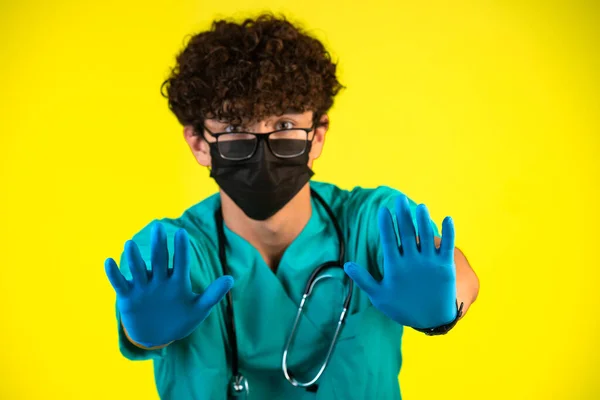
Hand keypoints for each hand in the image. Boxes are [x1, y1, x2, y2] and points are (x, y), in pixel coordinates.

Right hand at [105, 222, 233, 347]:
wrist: (158, 337)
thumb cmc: (180, 320)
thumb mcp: (198, 309)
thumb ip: (212, 294)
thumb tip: (231, 278)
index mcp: (177, 281)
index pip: (180, 262)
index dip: (180, 249)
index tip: (182, 233)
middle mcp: (160, 280)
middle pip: (159, 260)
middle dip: (159, 245)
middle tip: (158, 227)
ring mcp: (143, 287)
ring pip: (138, 269)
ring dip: (134, 258)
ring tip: (129, 244)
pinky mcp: (128, 297)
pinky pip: (119, 283)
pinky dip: (114, 274)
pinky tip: (108, 261)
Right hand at [344, 195, 457, 328]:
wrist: (431, 320)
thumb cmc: (402, 308)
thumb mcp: (379, 296)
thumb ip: (364, 279)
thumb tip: (347, 264)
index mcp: (395, 267)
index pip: (389, 239)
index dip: (386, 223)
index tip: (383, 210)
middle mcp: (412, 262)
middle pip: (407, 232)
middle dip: (403, 214)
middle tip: (400, 199)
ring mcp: (430, 263)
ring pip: (426, 235)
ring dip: (423, 219)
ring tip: (420, 207)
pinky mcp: (446, 266)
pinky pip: (448, 245)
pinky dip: (449, 231)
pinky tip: (447, 218)